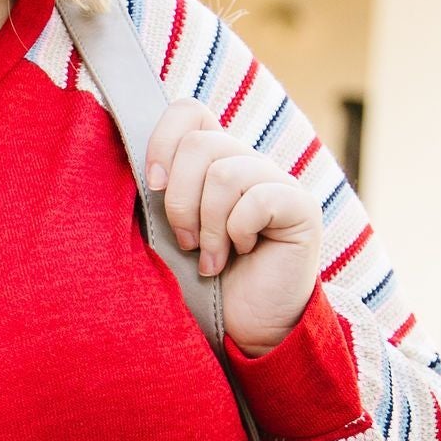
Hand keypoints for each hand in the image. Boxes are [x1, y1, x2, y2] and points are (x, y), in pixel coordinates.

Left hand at [146, 100, 324, 355]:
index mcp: (213, 161)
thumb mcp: (167, 235)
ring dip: (208, 226)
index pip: (189, 111)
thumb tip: (139, 171)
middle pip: (200, 143)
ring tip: (211, 258)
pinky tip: (241, 256)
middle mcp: (247, 162)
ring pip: (225, 173)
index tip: (153, 185)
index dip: (162, 140)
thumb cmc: (202, 284)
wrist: (247, 329)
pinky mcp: (301, 206)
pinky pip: (259, 198)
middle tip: (185, 242)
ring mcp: (278, 181)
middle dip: (180, 201)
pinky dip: (238, 233)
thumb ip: (157, 197)